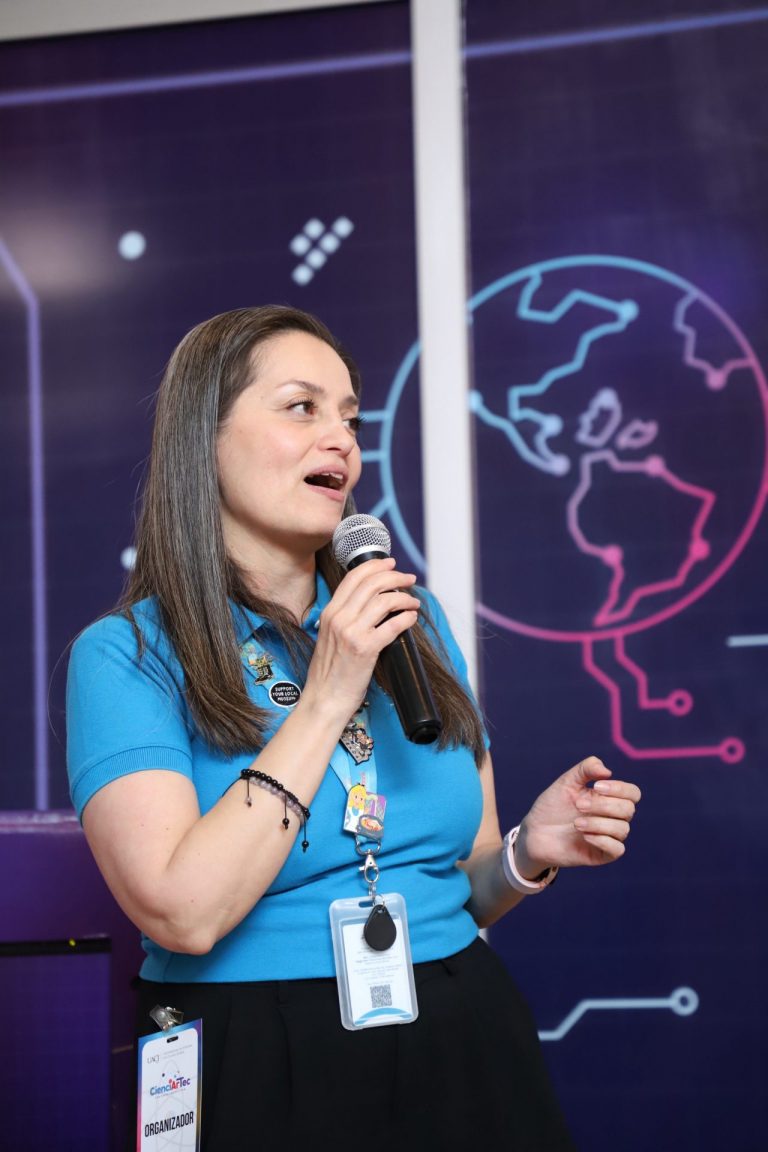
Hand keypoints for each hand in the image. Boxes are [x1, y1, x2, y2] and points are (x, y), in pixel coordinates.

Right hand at [303, 558, 419, 725]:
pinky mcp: (365, 649)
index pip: (353, 578)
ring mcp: (351, 633)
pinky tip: (412, 618)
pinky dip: (407, 618)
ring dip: (405, 597)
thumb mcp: (329, 637)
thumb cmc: (329, 673)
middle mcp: (339, 618)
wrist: (324, 699)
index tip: (391, 564)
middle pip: (372, 584)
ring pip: (384, 601)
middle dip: (395, 576)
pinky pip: (393, 625)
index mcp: (329, 613)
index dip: (375, 566)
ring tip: (413, 601)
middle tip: (409, 578)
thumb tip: (371, 606)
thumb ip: (344, 619)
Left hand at [513, 755, 640, 876]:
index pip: (632, 793)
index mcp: (608, 798)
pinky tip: (585, 836)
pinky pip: (617, 849)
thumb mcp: (566, 782)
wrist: (534, 832)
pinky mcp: (601, 854)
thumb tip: (607, 771)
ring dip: (598, 823)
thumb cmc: (552, 806)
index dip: (620, 789)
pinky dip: (603, 841)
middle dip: (604, 805)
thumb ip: (585, 769)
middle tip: (578, 805)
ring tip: (576, 823)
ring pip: (622, 829)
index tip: (596, 786)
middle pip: (628, 810)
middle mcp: (612, 817)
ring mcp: (608, 836)